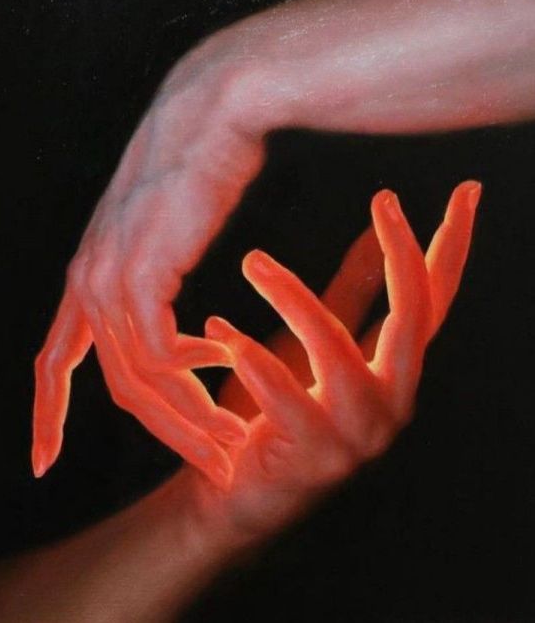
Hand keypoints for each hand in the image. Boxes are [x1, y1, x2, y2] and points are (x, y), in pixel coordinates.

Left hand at [32, 35, 265, 484]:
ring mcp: (112, 276)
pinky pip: (161, 350)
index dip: (48, 413)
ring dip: (186, 412)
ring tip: (229, 429)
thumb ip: (153, 268)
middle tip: (208, 457)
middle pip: (113, 385)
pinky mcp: (145, 271)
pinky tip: (222, 358)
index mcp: (87, 274)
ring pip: (138, 379)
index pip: (53, 360)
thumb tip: (168, 302)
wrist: (213, 112)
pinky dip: (192, 366)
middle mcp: (89, 281)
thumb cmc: (198, 167)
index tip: (45, 458)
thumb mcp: (160, 227)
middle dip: (161, 428)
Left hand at [193, 182, 480, 538]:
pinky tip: (220, 330)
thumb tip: (374, 238)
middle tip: (387, 201)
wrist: (233, 496)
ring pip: (338, 349)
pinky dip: (251, 357)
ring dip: (293, 297)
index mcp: (392, 372)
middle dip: (404, 253)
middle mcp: (391, 402)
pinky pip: (284, 395)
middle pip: (414, 318)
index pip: (435, 302)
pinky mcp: (314, 459)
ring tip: (252, 261)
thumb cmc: (275, 413)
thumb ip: (349, 298)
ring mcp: (357, 435)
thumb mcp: (313, 346)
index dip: (454, 247)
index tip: (467, 192)